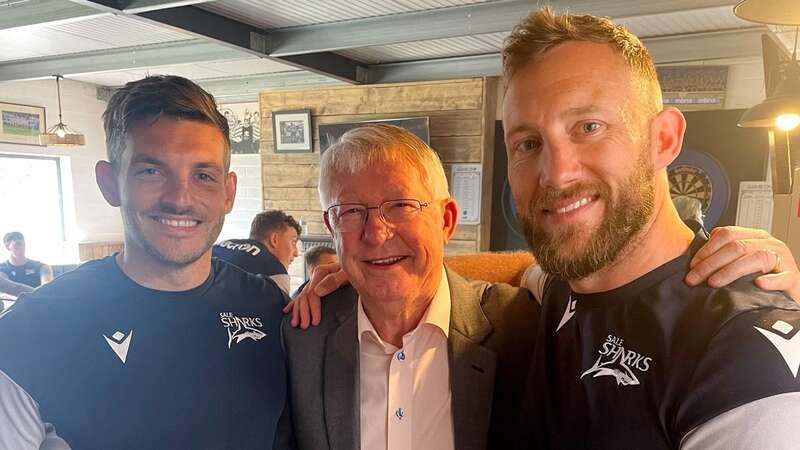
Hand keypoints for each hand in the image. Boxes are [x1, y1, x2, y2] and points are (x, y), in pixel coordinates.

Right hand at [282, 262, 349, 327]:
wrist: (356, 264)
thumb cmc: (354, 269)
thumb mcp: (347, 273)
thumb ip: (334, 280)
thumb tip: (317, 291)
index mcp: (321, 272)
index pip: (312, 293)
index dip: (313, 308)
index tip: (315, 321)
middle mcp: (315, 276)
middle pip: (305, 296)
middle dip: (303, 312)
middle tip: (305, 325)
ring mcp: (314, 280)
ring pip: (301, 296)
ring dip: (297, 310)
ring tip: (295, 323)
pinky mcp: (315, 285)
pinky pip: (302, 294)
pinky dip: (294, 303)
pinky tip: (287, 310)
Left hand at [685, 226, 799, 301]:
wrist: (790, 293)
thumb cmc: (764, 276)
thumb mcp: (744, 260)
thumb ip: (726, 254)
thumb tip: (697, 259)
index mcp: (756, 237)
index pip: (727, 234)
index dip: (706, 249)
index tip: (692, 265)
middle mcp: (769, 244)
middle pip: (737, 247)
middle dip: (710, 263)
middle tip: (694, 278)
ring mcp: (783, 260)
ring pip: (756, 258)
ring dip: (731, 271)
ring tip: (714, 283)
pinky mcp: (793, 278)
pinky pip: (782, 277)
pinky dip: (769, 280)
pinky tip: (757, 284)